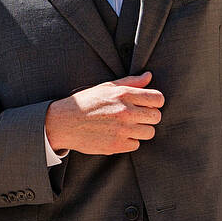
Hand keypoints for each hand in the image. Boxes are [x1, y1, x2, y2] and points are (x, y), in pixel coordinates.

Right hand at [44, 72, 163, 154]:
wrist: (63, 123)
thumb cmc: (85, 103)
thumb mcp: (105, 87)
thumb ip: (130, 82)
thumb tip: (149, 76)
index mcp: (124, 94)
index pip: (158, 99)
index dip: (155, 102)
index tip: (147, 105)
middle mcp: (125, 111)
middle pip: (156, 117)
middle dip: (148, 117)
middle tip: (134, 116)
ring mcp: (122, 129)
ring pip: (149, 132)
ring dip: (140, 130)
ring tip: (125, 126)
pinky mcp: (117, 145)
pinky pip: (136, 144)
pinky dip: (129, 141)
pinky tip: (116, 135)